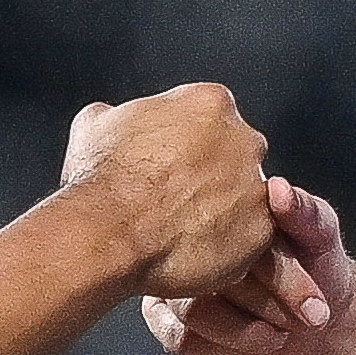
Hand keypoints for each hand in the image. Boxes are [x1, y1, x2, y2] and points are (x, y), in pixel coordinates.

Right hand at [62, 86, 275, 300]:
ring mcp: (255, 186)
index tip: (170, 163)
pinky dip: (227, 248)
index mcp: (210, 102)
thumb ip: (119, 116)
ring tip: (181, 231)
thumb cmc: (103, 179)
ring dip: (221, 213)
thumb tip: (111, 118)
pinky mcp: (260, 231)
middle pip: (236, 155)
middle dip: (212, 175)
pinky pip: (250, 240)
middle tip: (176, 198)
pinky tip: (193, 252)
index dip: (188, 144)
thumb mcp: (95, 124)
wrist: (109, 230)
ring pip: (244, 199)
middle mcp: (243, 138)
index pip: (211, 118)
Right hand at [144, 179, 355, 354]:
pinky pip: (182, 340)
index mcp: (221, 207)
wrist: (319, 321)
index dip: (275, 271)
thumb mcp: (321, 234)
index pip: (231, 232)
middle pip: (206, 273)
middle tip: (304, 317)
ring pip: (192, 310)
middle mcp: (187, 241)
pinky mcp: (168, 323)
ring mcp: (173, 283)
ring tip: (281, 329)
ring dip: (245, 330)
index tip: (312, 301)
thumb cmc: (318, 268)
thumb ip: (304, 211)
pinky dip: (227, 348)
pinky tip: (258, 338)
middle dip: (264, 303)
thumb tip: (278, 190)